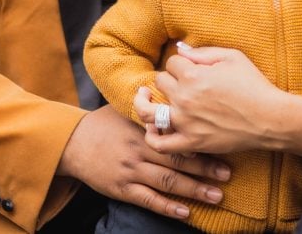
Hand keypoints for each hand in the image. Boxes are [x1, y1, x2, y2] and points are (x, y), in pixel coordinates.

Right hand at [57, 104, 228, 219]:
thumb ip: (150, 106)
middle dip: (205, 167)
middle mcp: (139, 148)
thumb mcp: (126, 108)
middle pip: (177, 159)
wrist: (73, 143)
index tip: (220, 142)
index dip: (198, 139)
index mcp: (142, 127)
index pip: (175, 133)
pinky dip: (167, 207)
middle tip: (228, 173)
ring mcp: (131, 170)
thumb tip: (174, 89)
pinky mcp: (122, 188)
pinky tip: (186, 212)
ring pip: (167, 181)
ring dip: (194, 189)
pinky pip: (148, 199)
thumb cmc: (104, 123)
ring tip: (217, 195)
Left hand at [133, 44, 285, 155]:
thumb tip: (180, 49)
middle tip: (179, 83)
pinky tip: (153, 128)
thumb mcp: (232, 57)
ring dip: (144, 102)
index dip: (181, 64)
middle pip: (160, 82)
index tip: (190, 69)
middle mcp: (184, 98)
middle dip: (169, 79)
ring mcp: (185, 122)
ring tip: (145, 98)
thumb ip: (203, 52)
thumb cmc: (254, 85)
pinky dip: (151, 137)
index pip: (172, 63)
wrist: (270, 119)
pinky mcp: (191, 142)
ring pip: (148, 111)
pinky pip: (160, 144)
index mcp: (193, 75)